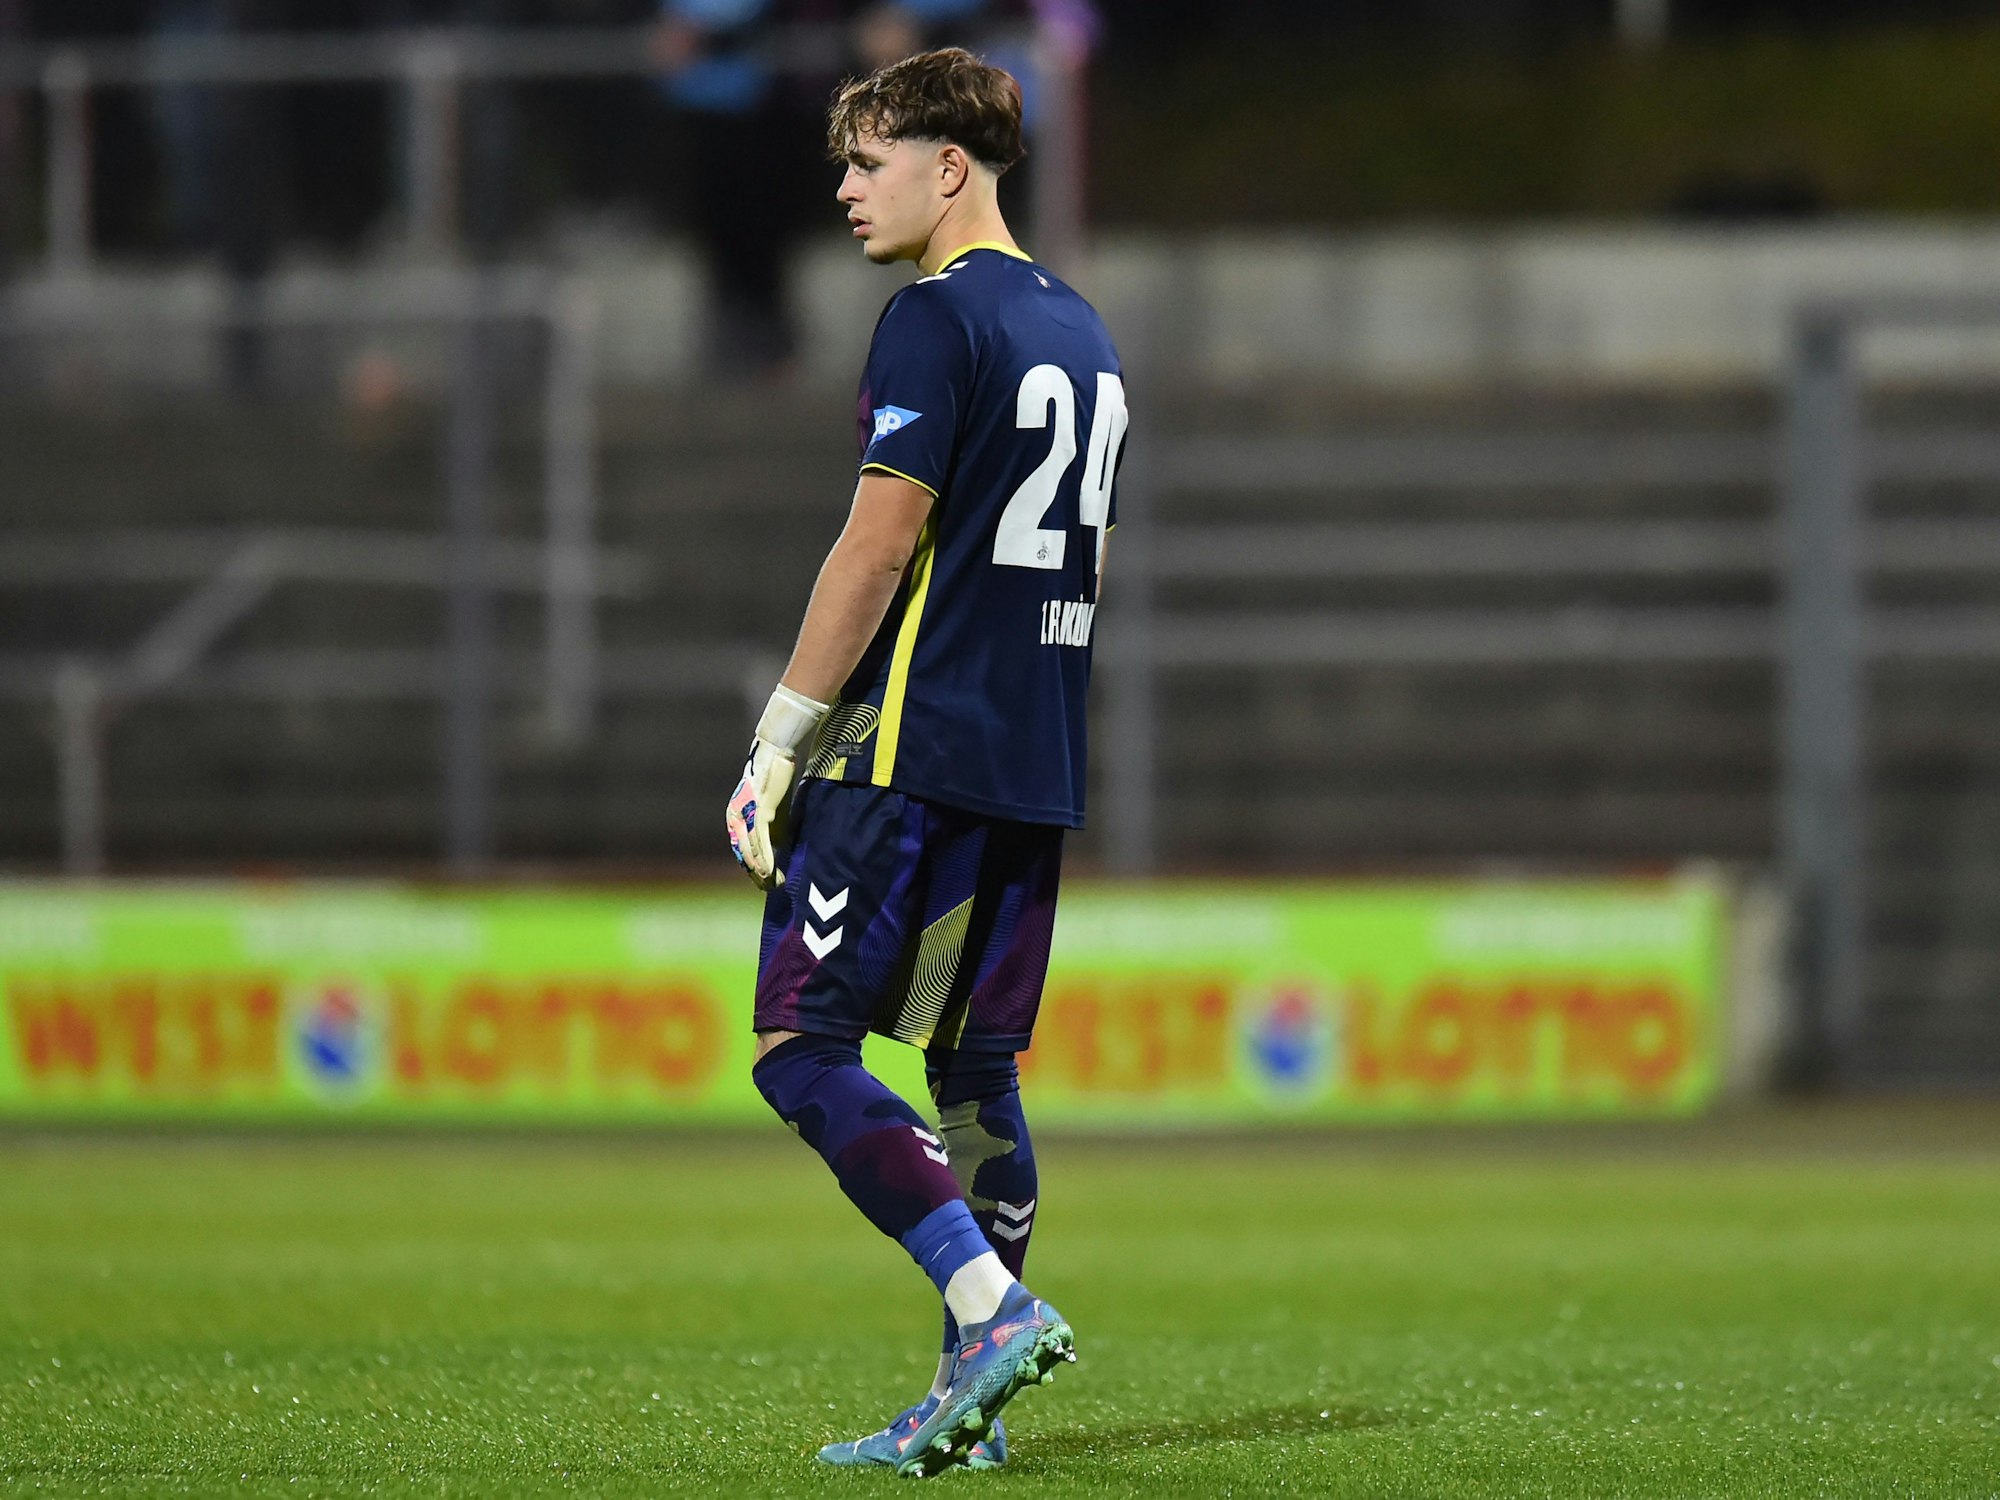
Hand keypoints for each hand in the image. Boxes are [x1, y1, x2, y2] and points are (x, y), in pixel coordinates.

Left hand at [726, 736, 796, 889]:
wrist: (776, 754)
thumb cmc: (775, 780)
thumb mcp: (773, 810)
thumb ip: (773, 829)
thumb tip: (779, 850)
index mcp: (735, 818)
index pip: (742, 850)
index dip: (753, 869)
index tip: (764, 883)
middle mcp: (735, 819)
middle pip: (744, 855)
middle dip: (756, 875)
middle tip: (769, 890)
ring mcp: (745, 815)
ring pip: (751, 852)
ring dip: (762, 872)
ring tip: (773, 885)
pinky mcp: (759, 812)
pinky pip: (760, 841)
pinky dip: (766, 858)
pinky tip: (771, 872)